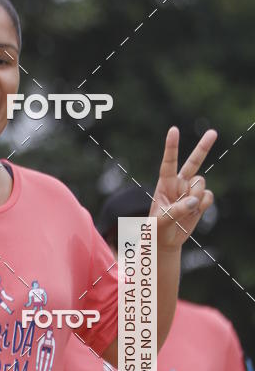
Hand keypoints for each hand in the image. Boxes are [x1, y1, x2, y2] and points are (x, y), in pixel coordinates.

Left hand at [150, 127, 216, 250]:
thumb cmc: (157, 229)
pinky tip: (194, 212)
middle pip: (193, 163)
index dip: (171, 147)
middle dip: (203, 148)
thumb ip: (177, 210)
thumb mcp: (162, 221)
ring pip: (201, 185)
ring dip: (196, 197)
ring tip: (185, 210)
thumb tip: (195, 201)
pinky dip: (203, 205)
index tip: (174, 130)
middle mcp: (179, 184)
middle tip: (213, 132)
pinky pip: (208, 196)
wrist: (166, 240)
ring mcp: (190, 191)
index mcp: (164, 184)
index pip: (168, 163)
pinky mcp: (200, 200)